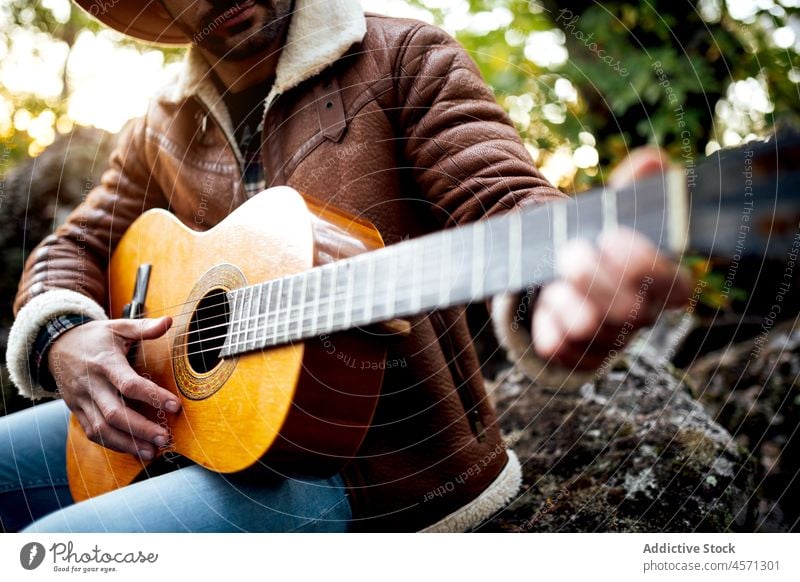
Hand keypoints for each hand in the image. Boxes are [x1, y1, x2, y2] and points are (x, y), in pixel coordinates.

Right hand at [47, 317, 179, 459]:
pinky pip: (93, 433)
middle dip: (141, 429)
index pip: (129, 384)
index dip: (153, 396)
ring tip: (152, 452)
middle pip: (115, 413)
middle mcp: (92, 385)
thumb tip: (168, 321)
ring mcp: (82, 401)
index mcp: (105, 363)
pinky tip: (134, 450)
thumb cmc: (94, 337)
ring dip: (128, 444)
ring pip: (102, 429)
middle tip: (164, 437)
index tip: (175, 406)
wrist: (55, 346)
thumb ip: (143, 328)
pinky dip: (113, 445)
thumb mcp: (117, 326)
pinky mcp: (77, 411)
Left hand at [531, 147, 692, 369]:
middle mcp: (643, 317)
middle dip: (595, 279)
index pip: (676, 286)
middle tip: (570, 252)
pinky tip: (546, 303)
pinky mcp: (578, 356)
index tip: (609, 235)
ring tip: (555, 282)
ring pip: (592, 333)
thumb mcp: (614, 212)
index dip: (643, 263)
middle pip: (630, 314)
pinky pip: (561, 350)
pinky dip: (546, 325)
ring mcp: (611, 341)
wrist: (562, 273)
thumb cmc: (597, 239)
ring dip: (567, 301)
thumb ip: (635, 188)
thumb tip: (653, 161)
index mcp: (665, 283)